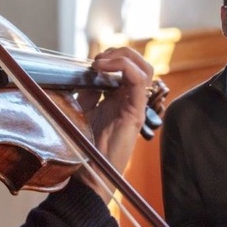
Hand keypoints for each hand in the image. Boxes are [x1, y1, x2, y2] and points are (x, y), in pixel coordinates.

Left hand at [74, 47, 152, 201]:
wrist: (88, 173)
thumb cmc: (84, 148)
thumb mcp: (81, 111)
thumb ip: (86, 93)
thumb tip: (84, 73)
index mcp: (119, 100)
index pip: (126, 67)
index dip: (111, 57)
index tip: (90, 62)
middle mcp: (131, 101)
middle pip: (139, 63)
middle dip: (119, 52)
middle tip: (98, 60)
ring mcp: (136, 107)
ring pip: (145, 68)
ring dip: (123, 57)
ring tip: (101, 62)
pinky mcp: (136, 113)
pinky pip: (139, 81)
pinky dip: (123, 67)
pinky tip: (102, 69)